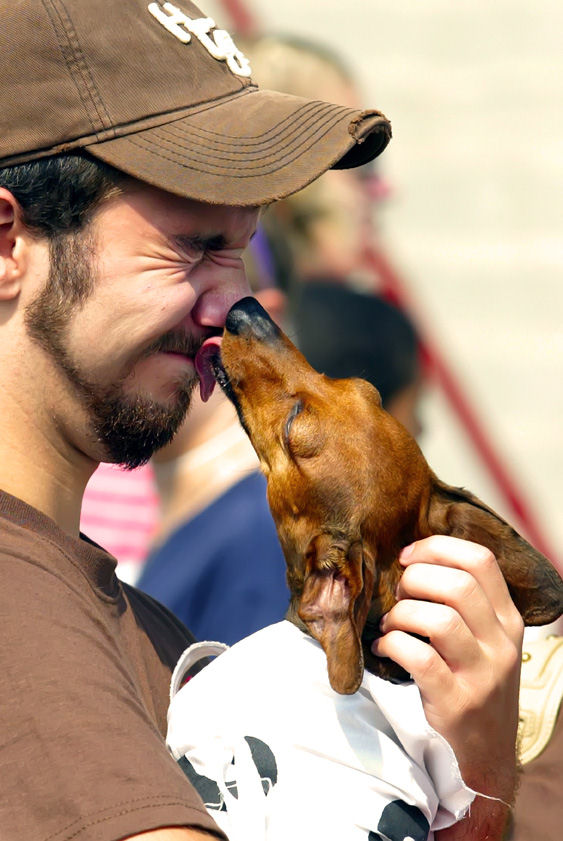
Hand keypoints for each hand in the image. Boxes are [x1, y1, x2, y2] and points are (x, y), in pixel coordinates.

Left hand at [372, 536, 523, 836]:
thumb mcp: (486, 638)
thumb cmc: (475, 679)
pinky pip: (419, 658)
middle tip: (399, 594)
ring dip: (402, 614)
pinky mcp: (456, 701)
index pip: (481, 561)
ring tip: (391, 624)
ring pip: (439, 620)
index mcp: (508, 619)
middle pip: (458, 586)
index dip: (437, 548)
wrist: (487, 748)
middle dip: (415, 580)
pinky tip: (385, 648)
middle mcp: (501, 643)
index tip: (408, 556)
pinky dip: (393, 645)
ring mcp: (482, 674)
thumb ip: (465, 601)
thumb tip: (415, 558)